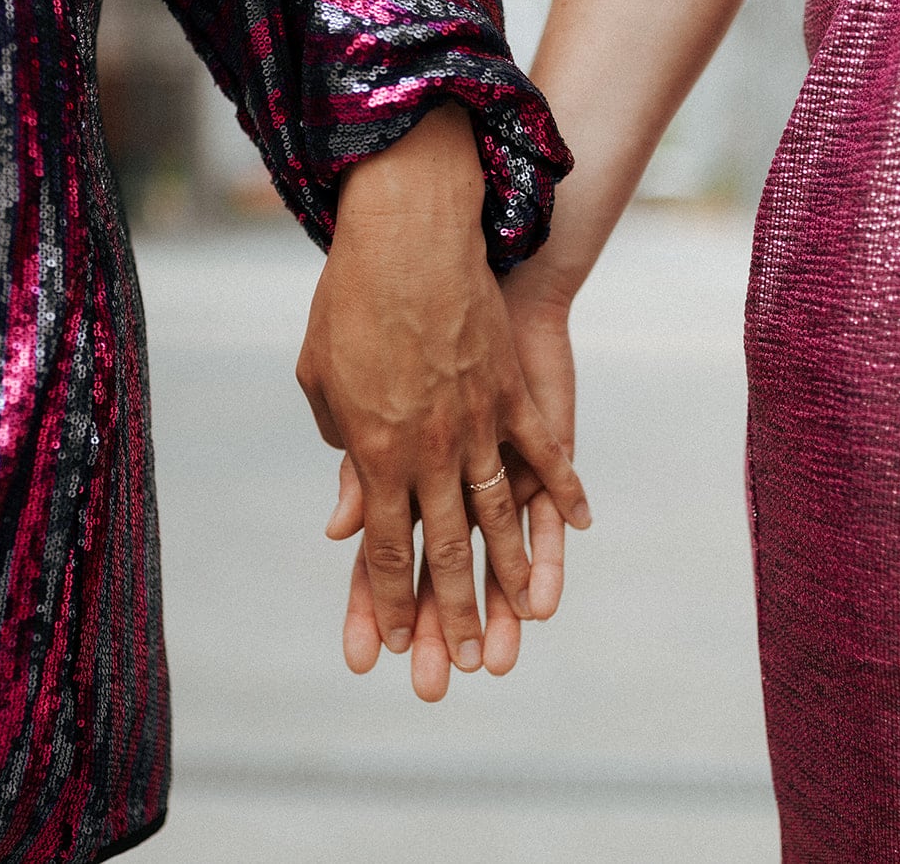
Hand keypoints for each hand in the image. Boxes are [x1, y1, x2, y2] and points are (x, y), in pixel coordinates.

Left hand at [296, 105, 588, 678]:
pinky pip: (544, 454)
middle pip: (444, 547)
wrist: (409, 233)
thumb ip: (341, 444)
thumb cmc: (350, 300)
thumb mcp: (322, 375)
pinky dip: (563, 491)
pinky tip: (577, 529)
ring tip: (523, 621)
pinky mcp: (514, 393)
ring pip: (499, 514)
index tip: (393, 644)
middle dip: (451, 613)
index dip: (390, 600)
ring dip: (510, 574)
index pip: (384, 544)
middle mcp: (431, 449)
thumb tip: (348, 502)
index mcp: (376, 451)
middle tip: (461, 666)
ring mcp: (479, 423)